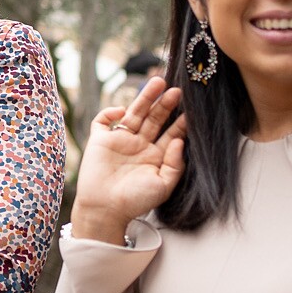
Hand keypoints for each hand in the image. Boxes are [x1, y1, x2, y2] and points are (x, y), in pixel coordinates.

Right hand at [71, 76, 185, 244]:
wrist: (105, 209)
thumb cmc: (136, 201)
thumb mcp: (164, 185)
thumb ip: (175, 163)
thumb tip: (179, 140)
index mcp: (155, 157)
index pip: (170, 134)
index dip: (180, 122)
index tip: (192, 110)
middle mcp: (138, 146)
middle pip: (154, 119)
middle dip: (165, 105)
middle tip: (177, 90)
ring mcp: (119, 141)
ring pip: (134, 114)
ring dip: (145, 98)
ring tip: (158, 82)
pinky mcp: (100, 140)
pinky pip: (103, 121)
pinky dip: (110, 112)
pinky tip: (122, 111)